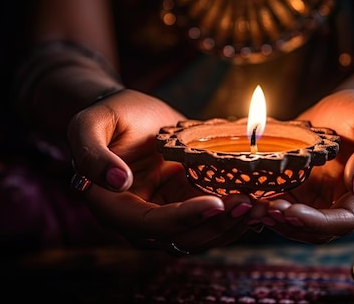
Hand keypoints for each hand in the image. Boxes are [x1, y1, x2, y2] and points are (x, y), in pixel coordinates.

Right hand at [67, 89, 253, 253]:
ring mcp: (167, 217)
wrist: (129, 116)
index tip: (215, 203)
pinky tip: (261, 205)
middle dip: (218, 224)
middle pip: (182, 237)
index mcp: (112, 207)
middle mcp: (140, 221)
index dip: (184, 217)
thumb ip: (92, 152)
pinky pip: (212, 221)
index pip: (150, 224)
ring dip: (233, 225)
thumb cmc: (110, 117)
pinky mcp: (188, 206)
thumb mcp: (90, 124)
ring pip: (202, 236)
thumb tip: (117, 181)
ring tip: (263, 205)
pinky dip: (236, 217)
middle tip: (250, 204)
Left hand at [253, 89, 353, 243]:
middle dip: (290, 224)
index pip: (346, 221)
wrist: (342, 108)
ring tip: (252, 206)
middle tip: (263, 209)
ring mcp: (321, 201)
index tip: (290, 211)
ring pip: (298, 226)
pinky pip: (283, 209)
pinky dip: (266, 207)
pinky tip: (248, 196)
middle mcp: (345, 203)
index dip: (317, 222)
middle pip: (318, 231)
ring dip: (275, 220)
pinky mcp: (301, 193)